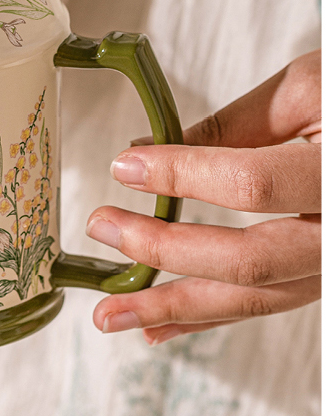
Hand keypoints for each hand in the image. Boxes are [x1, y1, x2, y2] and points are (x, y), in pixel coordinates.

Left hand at [86, 50, 320, 343]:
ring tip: (110, 312)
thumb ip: (235, 124)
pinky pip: (265, 304)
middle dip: (166, 251)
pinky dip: (207, 316)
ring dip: (175, 309)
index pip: (255, 185)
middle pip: (249, 261)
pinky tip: (159, 326)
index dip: (185, 175)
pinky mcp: (324, 279)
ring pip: (255, 300)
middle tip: (104, 228)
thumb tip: (150, 151)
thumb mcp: (308, 89)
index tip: (126, 165)